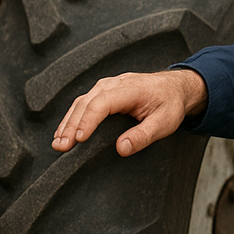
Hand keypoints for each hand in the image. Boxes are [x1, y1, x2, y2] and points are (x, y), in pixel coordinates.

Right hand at [51, 69, 207, 157]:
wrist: (176, 88)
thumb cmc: (170, 104)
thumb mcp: (165, 123)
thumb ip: (143, 136)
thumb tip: (121, 149)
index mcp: (130, 89)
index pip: (102, 103)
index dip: (88, 121)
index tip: (78, 139)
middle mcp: (115, 84)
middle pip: (86, 102)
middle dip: (71, 125)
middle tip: (61, 147)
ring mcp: (108, 86)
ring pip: (81, 101)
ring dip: (67, 122)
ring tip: (58, 143)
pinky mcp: (104, 91)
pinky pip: (84, 102)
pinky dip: (72, 117)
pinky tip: (65, 132)